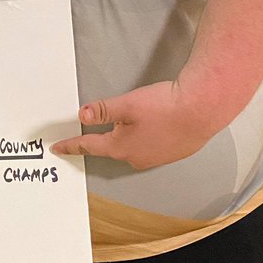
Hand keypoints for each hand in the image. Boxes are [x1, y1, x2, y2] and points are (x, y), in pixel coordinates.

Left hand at [50, 81, 217, 169]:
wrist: (203, 109)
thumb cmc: (167, 107)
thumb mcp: (126, 104)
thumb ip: (102, 110)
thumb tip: (82, 115)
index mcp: (120, 147)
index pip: (88, 146)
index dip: (71, 145)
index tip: (59, 148)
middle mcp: (137, 158)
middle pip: (111, 146)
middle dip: (106, 134)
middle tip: (107, 120)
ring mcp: (156, 158)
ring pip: (132, 146)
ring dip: (128, 134)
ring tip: (138, 116)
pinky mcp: (172, 152)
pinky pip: (150, 146)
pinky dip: (147, 136)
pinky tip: (154, 124)